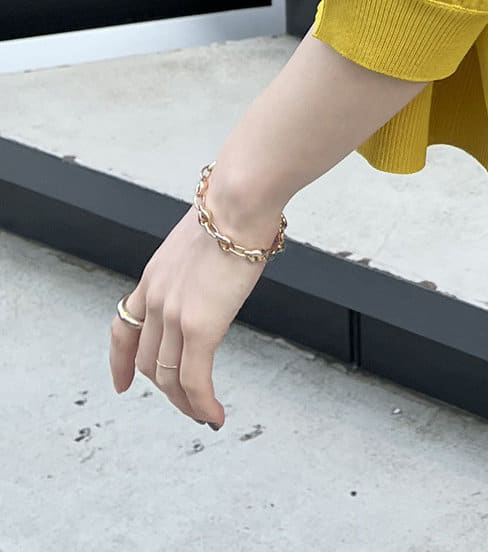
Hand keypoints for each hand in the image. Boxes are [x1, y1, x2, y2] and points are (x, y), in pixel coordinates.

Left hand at [108, 190, 278, 427]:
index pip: (123, 326)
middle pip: (149, 361)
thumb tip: (224, 261)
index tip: (121, 383)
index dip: (120, 361)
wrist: (240, 198)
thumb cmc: (236, 204)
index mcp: (155, 275)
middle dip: (165, 388)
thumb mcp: (204, 234)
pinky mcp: (201, 327)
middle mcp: (156, 298)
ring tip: (203, 415)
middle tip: (187, 402)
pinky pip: (195, 381)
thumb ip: (203, 258)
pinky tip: (214, 416)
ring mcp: (174, 315)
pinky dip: (202, 405)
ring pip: (170, 378)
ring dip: (186, 403)